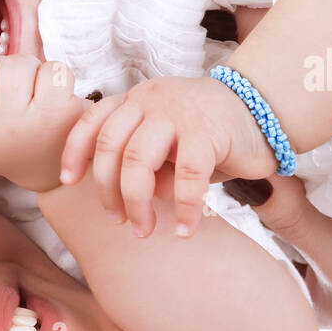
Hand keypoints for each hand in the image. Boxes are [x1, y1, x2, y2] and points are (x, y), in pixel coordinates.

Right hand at [0, 53, 89, 191]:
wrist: (55, 171)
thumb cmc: (18, 139)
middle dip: (2, 69)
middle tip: (17, 94)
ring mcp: (16, 122)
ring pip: (15, 62)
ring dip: (31, 68)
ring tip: (36, 92)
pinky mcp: (51, 113)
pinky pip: (50, 69)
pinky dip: (58, 73)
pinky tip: (57, 93)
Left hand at [58, 75, 276, 237]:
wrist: (262, 108)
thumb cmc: (206, 132)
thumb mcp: (165, 140)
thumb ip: (143, 160)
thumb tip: (128, 200)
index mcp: (135, 99)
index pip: (92, 122)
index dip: (75, 152)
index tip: (68, 181)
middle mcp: (150, 101)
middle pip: (110, 148)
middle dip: (107, 192)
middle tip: (118, 222)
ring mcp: (178, 113)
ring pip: (137, 161)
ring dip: (136, 203)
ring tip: (145, 231)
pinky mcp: (208, 132)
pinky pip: (186, 177)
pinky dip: (183, 209)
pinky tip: (185, 230)